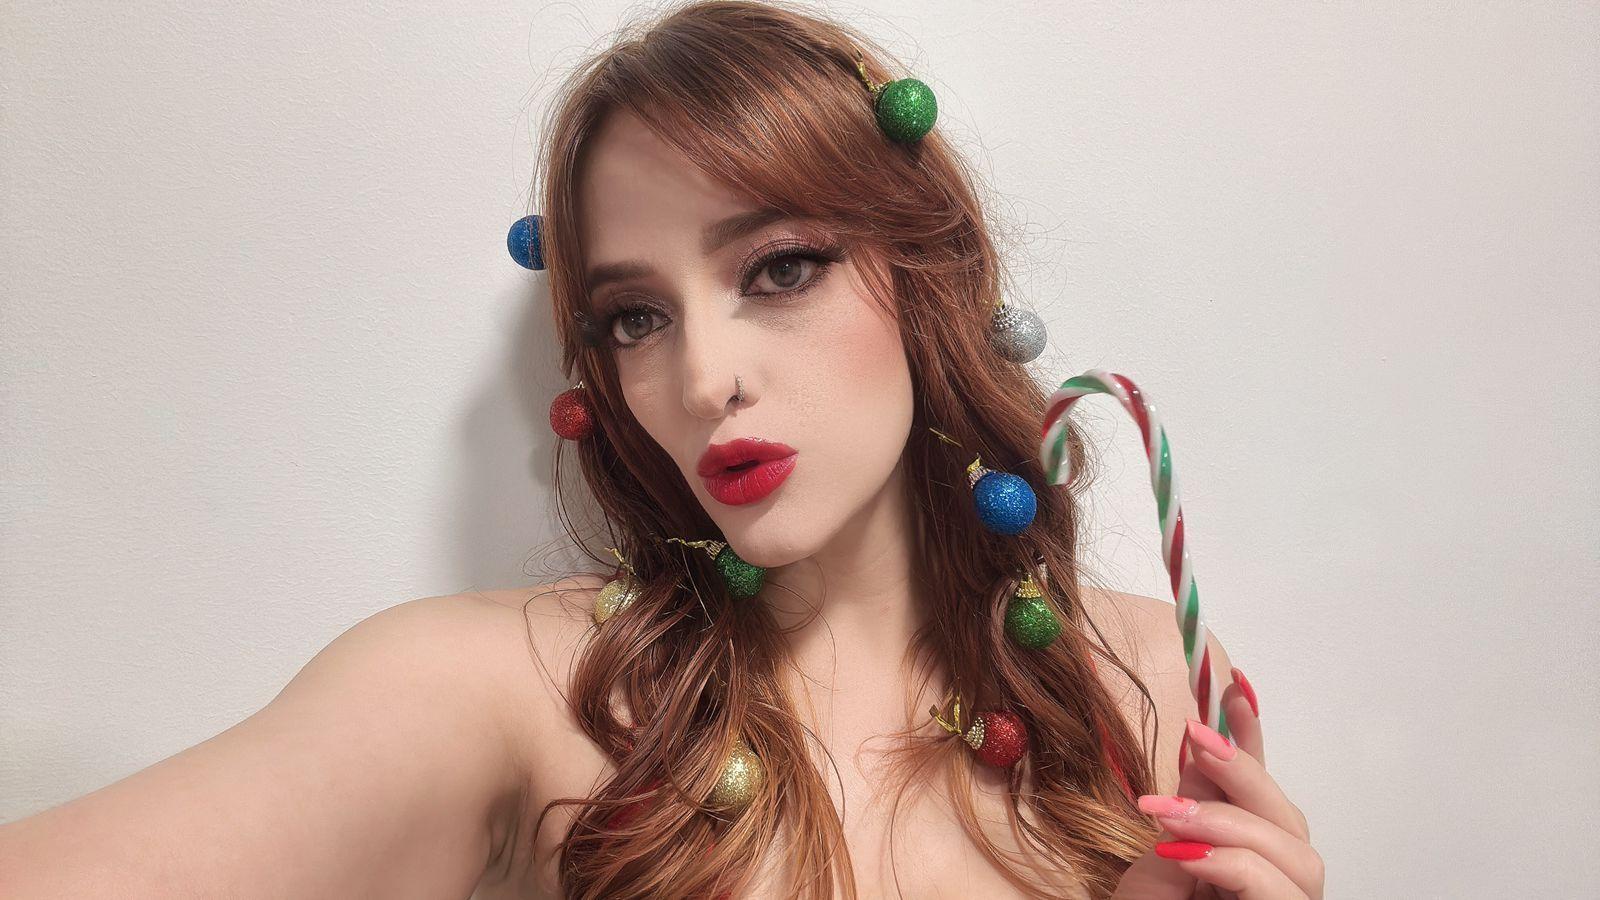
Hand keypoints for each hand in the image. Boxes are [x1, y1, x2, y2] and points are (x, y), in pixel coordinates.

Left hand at [1110, 669, 1323, 898]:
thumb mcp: (1156, 858)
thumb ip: (1186, 806)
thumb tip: (1198, 737)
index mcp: (1249, 860)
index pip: (1263, 791)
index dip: (1255, 737)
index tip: (1232, 685)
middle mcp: (1280, 886)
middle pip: (1291, 818)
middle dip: (1243, 771)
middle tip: (1193, 736)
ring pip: (1295, 853)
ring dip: (1228, 822)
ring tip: (1166, 815)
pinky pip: (1275, 891)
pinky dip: (1232, 864)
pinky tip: (1185, 854)